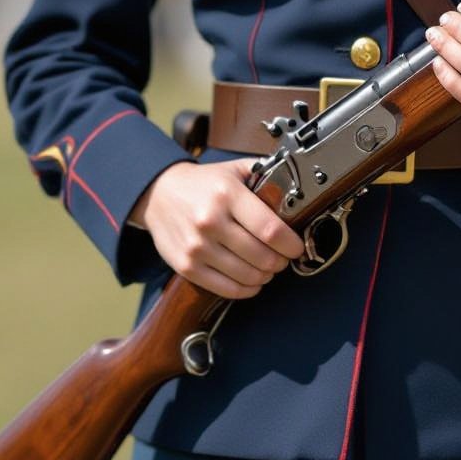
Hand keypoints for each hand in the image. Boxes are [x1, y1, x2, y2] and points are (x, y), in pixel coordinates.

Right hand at [128, 159, 304, 298]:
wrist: (158, 194)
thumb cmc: (204, 183)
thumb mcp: (235, 170)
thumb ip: (267, 176)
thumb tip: (302, 188)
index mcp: (227, 194)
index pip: (270, 229)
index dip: (291, 244)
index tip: (297, 247)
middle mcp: (210, 221)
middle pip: (262, 257)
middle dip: (280, 261)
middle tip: (282, 257)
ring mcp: (196, 247)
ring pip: (247, 276)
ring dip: (265, 276)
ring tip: (267, 267)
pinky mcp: (185, 266)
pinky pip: (225, 289)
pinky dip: (246, 289)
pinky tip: (252, 281)